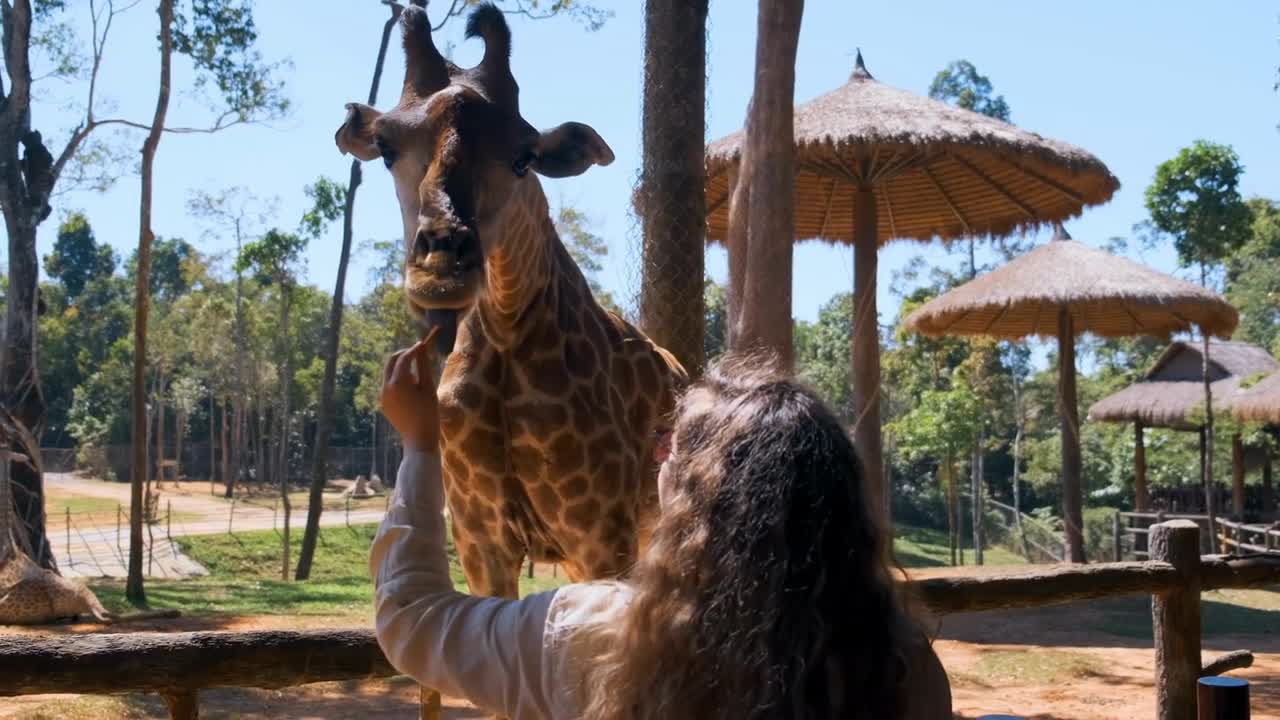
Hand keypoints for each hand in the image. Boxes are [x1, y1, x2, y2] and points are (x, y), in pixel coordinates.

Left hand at [380, 329, 439, 451]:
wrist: (419, 439)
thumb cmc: (429, 412)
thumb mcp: (428, 387)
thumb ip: (423, 365)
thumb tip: (422, 347)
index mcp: (398, 382)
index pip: (404, 358)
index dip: (414, 349)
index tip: (424, 344)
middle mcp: (386, 387)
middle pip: (391, 361)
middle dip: (404, 355)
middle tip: (418, 354)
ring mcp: (382, 396)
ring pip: (390, 373)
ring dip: (402, 369)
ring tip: (418, 380)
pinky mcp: (383, 403)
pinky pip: (389, 386)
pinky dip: (399, 381)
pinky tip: (412, 393)